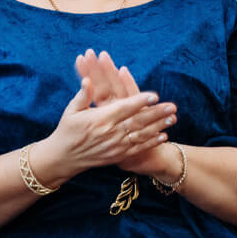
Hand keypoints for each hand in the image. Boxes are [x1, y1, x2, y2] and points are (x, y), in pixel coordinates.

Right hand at [74, 49, 178, 175]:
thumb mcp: (71, 110)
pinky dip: (151, 142)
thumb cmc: (67, 130)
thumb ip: (83, 95)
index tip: (154, 95)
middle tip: (172, 106)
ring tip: (173, 118)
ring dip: (158, 127)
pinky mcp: (117, 156)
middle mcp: (110, 133)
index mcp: (100, 119)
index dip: (140, 101)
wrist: (63, 158)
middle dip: (156, 114)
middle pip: (138, 122)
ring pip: (141, 135)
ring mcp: (115, 146)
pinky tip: (163, 136)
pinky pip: (138, 148)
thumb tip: (88, 79)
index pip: (124, 108)